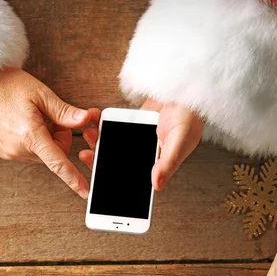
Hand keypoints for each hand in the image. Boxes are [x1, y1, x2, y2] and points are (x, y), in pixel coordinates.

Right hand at [0, 68, 95, 198]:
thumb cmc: (5, 86)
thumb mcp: (40, 94)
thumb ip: (64, 112)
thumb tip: (84, 120)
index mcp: (30, 136)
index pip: (58, 163)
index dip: (73, 178)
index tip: (85, 192)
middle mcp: (18, 150)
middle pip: (55, 154)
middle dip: (60, 138)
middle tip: (50, 117)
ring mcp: (10, 153)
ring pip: (43, 154)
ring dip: (46, 140)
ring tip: (33, 118)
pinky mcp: (4, 153)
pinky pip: (29, 152)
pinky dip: (34, 141)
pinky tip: (23, 123)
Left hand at [79, 99, 203, 190]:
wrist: (187, 89)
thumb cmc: (190, 117)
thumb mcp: (180, 141)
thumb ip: (168, 163)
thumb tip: (157, 185)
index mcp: (158, 164)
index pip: (134, 179)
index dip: (116, 183)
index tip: (99, 184)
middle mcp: (145, 154)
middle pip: (119, 163)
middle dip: (101, 160)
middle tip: (85, 156)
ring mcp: (137, 139)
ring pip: (114, 146)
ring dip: (100, 142)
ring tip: (88, 136)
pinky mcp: (132, 125)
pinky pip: (115, 129)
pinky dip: (104, 127)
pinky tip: (94, 125)